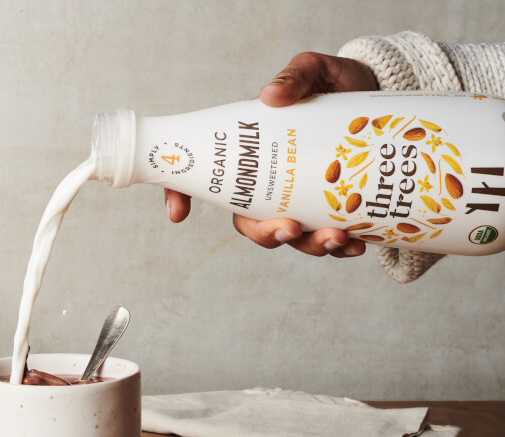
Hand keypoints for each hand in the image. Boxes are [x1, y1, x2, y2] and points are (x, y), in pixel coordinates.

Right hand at [166, 52, 378, 257]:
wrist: (376, 90)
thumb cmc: (334, 82)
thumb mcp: (314, 70)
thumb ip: (295, 76)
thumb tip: (269, 95)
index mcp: (250, 150)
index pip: (202, 175)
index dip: (180, 195)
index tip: (178, 214)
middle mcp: (267, 180)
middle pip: (248, 220)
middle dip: (265, 234)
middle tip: (290, 229)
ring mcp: (298, 197)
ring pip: (288, 235)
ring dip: (308, 246)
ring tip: (337, 238)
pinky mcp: (329, 206)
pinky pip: (327, 237)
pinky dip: (340, 247)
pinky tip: (356, 245)